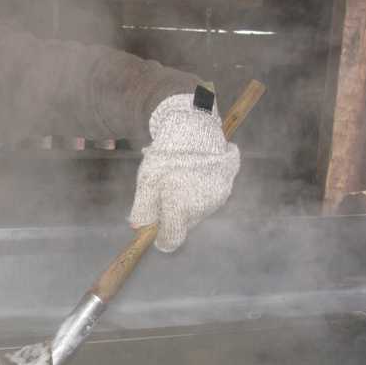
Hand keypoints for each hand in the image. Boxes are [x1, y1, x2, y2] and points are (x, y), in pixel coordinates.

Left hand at [128, 94, 239, 251]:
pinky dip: (198, 191)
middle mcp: (203, 208)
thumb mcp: (147, 180)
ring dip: (185, 202)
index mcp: (182, 209)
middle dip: (171, 215)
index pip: (171, 239)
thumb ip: (143, 208)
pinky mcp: (226, 186)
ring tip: (177, 177)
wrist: (193, 125)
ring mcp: (218, 197)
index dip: (160, 236)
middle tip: (162, 191)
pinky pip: (208, 198)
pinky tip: (191, 173)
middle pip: (183, 224)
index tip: (153, 230)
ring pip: (196, 211)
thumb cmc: (166, 155)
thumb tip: (139, 227)